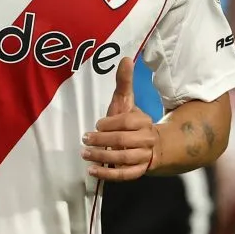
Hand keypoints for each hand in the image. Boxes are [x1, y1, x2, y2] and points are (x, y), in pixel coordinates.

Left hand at [81, 56, 158, 180]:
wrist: (149, 145)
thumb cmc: (130, 122)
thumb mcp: (125, 102)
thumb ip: (124, 82)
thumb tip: (126, 58)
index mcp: (144, 121)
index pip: (127, 122)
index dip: (110, 123)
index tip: (97, 125)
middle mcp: (147, 139)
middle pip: (123, 140)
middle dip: (101, 140)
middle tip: (85, 139)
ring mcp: (143, 157)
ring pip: (122, 158)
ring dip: (101, 157)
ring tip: (85, 154)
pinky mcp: (138, 171)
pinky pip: (124, 175)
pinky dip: (107, 174)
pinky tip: (92, 171)